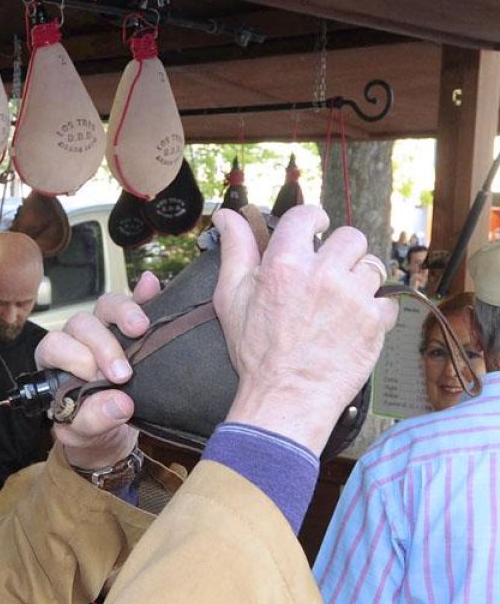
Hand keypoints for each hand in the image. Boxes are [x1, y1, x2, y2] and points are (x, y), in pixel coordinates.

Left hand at [34, 271, 160, 469]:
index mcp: (54, 362)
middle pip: (82, 323)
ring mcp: (106, 329)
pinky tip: (153, 285)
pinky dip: (146, 293)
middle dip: (102, 345)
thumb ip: (92, 421)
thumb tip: (120, 404)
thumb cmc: (88, 427)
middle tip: (122, 373)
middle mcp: (76, 339)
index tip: (95, 379)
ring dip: (123, 313)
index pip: (54, 345)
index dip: (74, 358)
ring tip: (141, 329)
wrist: (111, 432)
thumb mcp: (82, 434)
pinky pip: (138, 303)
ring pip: (106, 306)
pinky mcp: (133, 328)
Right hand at [212, 206, 398, 453]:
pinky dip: (374, 307)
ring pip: (372, 266)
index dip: (313, 218)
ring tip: (341, 299)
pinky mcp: (376, 322)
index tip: (316, 227)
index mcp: (284, 264)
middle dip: (340, 251)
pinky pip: (386, 299)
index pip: (307, 216)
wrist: (286, 397)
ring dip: (359, 278)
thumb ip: (234, 250)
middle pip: (350, 237)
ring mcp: (353, 298)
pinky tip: (353, 321)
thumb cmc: (256, 351)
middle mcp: (322, 275)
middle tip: (328, 272)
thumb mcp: (231, 298)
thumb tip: (226, 216)